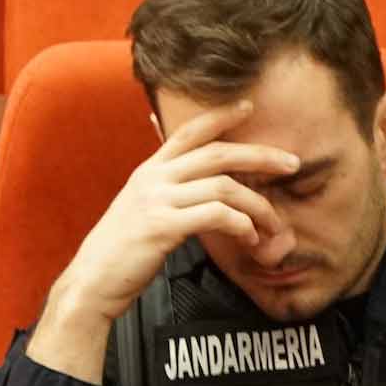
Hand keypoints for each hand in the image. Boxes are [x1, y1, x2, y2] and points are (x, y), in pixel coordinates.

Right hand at [23, 101, 299, 384]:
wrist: (92, 280)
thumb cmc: (122, 249)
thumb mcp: (140, 208)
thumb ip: (165, 191)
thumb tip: (196, 186)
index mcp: (149, 170)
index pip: (188, 131)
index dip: (220, 115)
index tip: (248, 106)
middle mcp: (153, 178)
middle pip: (217, 153)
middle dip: (260, 155)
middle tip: (293, 163)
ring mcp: (156, 200)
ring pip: (223, 186)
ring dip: (259, 205)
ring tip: (275, 225)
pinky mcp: (163, 227)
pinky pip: (215, 215)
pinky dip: (242, 224)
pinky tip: (251, 239)